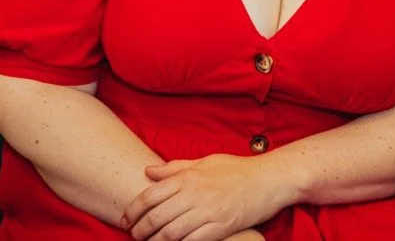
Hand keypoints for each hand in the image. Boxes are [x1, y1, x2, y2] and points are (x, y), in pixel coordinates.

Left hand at [123, 154, 292, 240]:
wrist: (269, 179)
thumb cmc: (238, 169)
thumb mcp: (206, 162)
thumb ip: (176, 167)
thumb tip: (149, 170)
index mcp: (189, 176)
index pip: (150, 195)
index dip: (132, 209)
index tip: (126, 219)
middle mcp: (195, 193)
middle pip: (155, 216)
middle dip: (139, 230)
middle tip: (134, 235)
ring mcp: (207, 212)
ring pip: (169, 233)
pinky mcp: (221, 228)